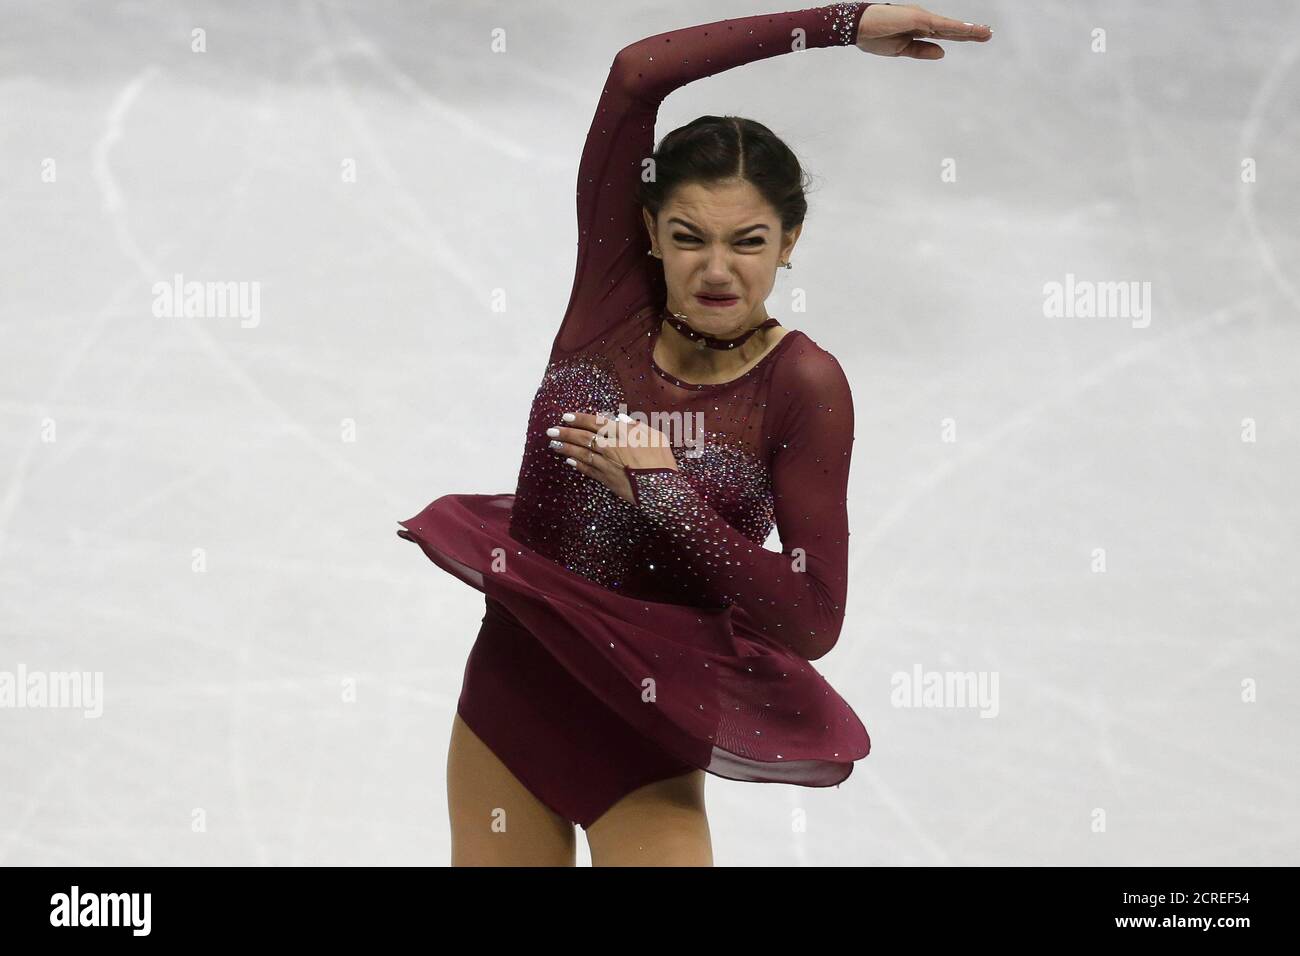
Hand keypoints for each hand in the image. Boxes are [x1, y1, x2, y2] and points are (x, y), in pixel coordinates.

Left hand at [546, 411, 678, 503]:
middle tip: (551, 430)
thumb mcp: (656, 438)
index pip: (597, 422)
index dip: (580, 419)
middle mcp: (613, 446)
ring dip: (566, 448)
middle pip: (584, 437)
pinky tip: (569, 460)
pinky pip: (588, 470)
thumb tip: (620, 419)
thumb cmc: (663, 462)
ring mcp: (608, 463)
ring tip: (554, 445)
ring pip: (582, 453)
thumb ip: (637, 427)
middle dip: (566, 433)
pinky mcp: (607, 479)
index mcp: (625, 433)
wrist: (662, 490)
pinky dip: (578, 464)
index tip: (566, 417)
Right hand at [856, 3, 991, 58]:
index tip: (977, 38)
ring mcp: (922, 19)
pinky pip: (941, 26)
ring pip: (950, 27)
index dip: (961, 36)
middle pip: (951, 29)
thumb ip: (922, 51)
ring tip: (986, 33)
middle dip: (970, 33)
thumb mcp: (901, 49)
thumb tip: (942, 53)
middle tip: (988, 34)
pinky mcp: (918, 19)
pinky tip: (970, 31)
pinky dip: (957, 28)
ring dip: (969, 30)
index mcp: (918, 30)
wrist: (857, 28)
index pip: (944, 34)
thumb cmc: (874, 37)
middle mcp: (923, 22)